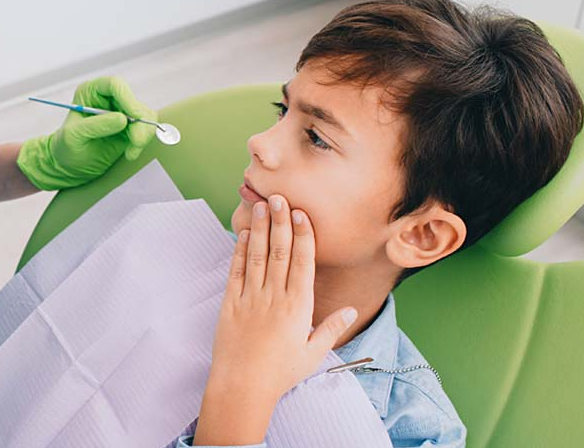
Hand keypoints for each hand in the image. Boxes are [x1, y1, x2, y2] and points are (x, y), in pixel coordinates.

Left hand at [17, 77, 157, 189]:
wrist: (70, 166)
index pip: (115, 85)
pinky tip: (130, 153)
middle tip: (136, 142)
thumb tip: (122, 119)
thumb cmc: (66, 147)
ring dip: (142, 134)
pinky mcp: (131, 128)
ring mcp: (122, 113)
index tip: (133, 117)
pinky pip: (146, 129)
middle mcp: (109, 98)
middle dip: (139, 123)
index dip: (127, 98)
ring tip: (130, 152)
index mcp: (92, 92)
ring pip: (145, 115)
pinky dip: (141, 142)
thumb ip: (96, 126)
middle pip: (134, 101)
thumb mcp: (74, 136)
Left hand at [194, 195, 357, 444]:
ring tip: (261, 206)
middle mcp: (275, 298)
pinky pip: (236, 272)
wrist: (242, 386)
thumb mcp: (313, 354)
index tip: (302, 214)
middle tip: (279, 197)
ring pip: (257, 256)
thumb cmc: (280, 373)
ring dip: (260, 229)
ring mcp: (251, 298)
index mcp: (298, 308)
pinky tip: (244, 234)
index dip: (302, 236)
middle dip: (280, 222)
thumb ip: (331, 328)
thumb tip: (353, 310)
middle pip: (280, 252)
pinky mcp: (231, 304)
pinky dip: (240, 251)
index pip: (302, 263)